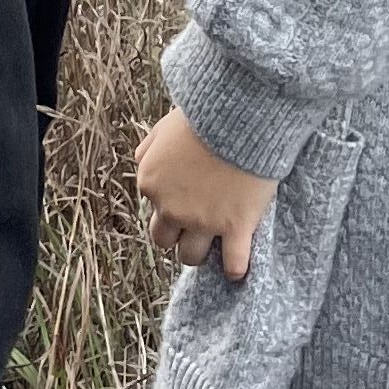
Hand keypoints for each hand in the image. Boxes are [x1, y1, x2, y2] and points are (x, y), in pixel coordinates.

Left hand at [136, 108, 277, 278]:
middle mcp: (171, 208)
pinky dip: (234, 269)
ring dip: (200, 253)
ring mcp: (203, 221)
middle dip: (178, 234)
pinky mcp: (235, 227)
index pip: (154, 206)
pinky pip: (232, 263)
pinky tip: (236, 270)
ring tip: (214, 245)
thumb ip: (148, 150)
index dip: (171, 202)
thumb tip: (145, 164)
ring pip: (191, 257)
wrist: (242, 118)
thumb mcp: (163, 128)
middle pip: (164, 240)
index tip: (188, 195)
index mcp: (151, 184)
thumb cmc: (204, 118)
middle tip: (195, 226)